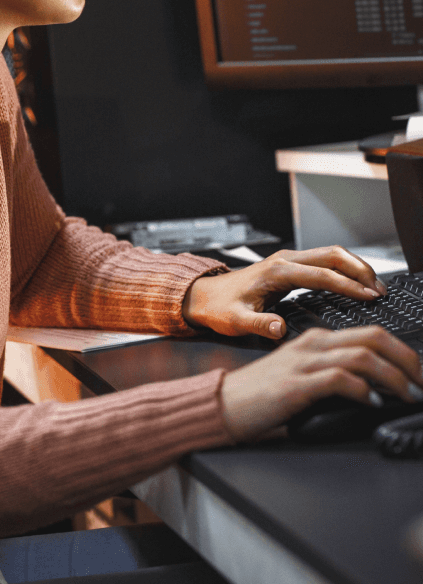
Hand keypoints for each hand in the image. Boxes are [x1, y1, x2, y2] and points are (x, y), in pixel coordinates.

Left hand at [182, 245, 385, 339]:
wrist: (203, 296)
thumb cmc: (218, 308)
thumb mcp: (235, 320)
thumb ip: (258, 324)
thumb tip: (278, 328)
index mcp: (276, 271)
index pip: (321, 275)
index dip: (348, 285)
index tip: (369, 296)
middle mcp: (284, 261)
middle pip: (332, 255)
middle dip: (360, 270)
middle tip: (380, 290)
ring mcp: (287, 261)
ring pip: (330, 254)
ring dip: (355, 267)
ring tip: (375, 286)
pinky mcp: (289, 267)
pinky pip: (323, 262)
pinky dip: (344, 269)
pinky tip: (354, 283)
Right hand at [221, 325, 422, 440]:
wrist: (224, 403)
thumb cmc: (261, 395)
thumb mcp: (302, 375)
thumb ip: (331, 372)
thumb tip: (374, 388)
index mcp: (316, 339)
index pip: (369, 333)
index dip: (401, 351)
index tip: (417, 372)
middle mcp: (313, 344)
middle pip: (373, 337)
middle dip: (407, 358)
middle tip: (422, 380)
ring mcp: (304, 362)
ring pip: (363, 355)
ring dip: (394, 376)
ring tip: (408, 394)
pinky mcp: (297, 384)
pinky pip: (340, 378)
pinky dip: (364, 390)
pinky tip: (373, 403)